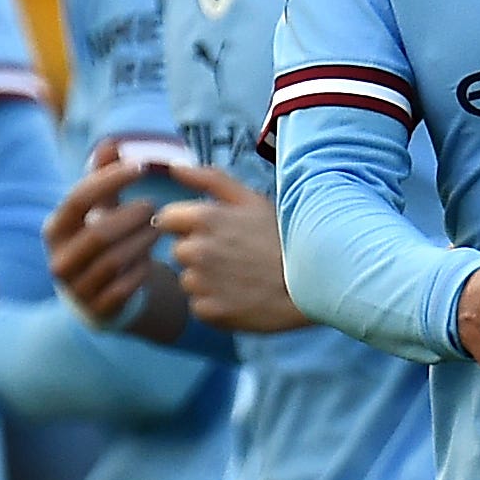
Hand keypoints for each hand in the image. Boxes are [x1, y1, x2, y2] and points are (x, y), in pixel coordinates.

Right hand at [49, 158, 167, 324]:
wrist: (97, 295)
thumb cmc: (100, 241)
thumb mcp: (99, 210)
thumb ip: (104, 178)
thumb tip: (112, 141)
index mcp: (55, 230)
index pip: (79, 199)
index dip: (110, 179)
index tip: (142, 166)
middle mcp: (59, 259)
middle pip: (99, 233)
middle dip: (132, 216)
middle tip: (155, 205)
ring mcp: (76, 287)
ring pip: (114, 261)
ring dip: (143, 240)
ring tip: (159, 226)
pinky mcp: (97, 308)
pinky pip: (124, 287)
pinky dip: (142, 270)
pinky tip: (152, 257)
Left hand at [154, 164, 310, 331]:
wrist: (313, 283)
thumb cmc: (282, 236)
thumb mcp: (251, 199)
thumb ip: (208, 179)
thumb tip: (173, 168)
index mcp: (203, 218)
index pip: (166, 220)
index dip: (187, 225)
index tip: (214, 232)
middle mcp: (196, 250)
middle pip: (179, 251)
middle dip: (199, 252)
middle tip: (235, 256)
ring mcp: (201, 283)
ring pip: (189, 280)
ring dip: (206, 279)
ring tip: (241, 276)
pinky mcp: (209, 312)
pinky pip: (200, 306)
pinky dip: (216, 303)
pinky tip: (241, 296)